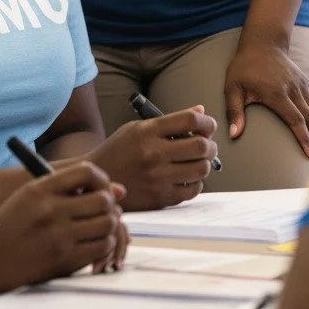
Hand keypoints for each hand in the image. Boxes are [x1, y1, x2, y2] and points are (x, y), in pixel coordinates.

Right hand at [0, 160, 125, 293]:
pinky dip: (103, 244)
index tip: (98, 187)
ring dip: (108, 225)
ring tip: (98, 227)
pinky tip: (92, 243)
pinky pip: (100, 247)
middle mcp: (51, 210)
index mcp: (40, 189)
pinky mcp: (64, 260)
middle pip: (103, 199)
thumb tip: (119, 190)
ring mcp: (59, 237)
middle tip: (103, 210)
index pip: (87, 171)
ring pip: (107, 224)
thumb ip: (69, 189)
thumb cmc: (9, 225)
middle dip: (108, 204)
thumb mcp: (29, 197)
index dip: (101, 178)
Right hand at [86, 109, 217, 209]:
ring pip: (201, 169)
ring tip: (196, 161)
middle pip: (201, 146)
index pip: (189, 120)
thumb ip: (170, 121)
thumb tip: (200, 110)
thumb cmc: (119, 150)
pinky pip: (193, 190)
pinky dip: (195, 183)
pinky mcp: (160, 198)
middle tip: (207, 146)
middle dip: (210, 145)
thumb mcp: (137, 128)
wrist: (98, 178)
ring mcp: (157, 178)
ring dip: (204, 164)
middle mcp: (152, 154)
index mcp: (146, 131)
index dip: (206, 121)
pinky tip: (186, 177)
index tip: (208, 125)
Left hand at [224, 37, 308, 160]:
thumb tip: (233, 134)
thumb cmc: (244, 67)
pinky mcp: (306, 83)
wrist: (262, 44)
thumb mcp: (232, 87)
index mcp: (277, 93)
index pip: (296, 120)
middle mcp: (294, 90)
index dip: (305, 139)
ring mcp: (302, 86)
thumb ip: (234, 111)